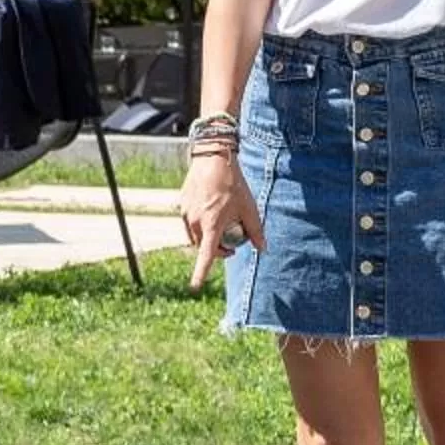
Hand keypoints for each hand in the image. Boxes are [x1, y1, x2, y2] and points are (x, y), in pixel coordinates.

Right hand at [180, 147, 263, 290]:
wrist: (213, 158)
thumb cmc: (233, 183)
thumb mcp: (249, 208)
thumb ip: (256, 230)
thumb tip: (263, 249)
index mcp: (212, 225)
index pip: (207, 255)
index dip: (201, 272)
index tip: (194, 287)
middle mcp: (195, 222)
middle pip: (202, 247)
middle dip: (215, 251)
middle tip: (231, 246)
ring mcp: (186, 213)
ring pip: (194, 236)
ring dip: (206, 238)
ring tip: (221, 225)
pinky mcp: (181, 204)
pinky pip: (189, 222)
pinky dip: (199, 224)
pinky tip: (211, 210)